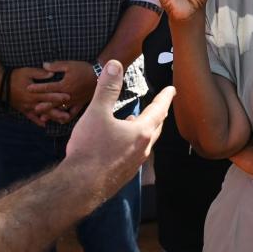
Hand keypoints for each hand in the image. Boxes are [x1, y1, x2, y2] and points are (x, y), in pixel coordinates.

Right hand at [8, 66, 70, 126]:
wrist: (0, 84)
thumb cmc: (15, 76)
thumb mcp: (28, 71)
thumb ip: (40, 73)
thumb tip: (52, 73)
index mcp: (33, 92)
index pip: (48, 94)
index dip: (58, 96)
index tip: (68, 97)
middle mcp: (31, 101)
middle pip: (47, 107)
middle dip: (58, 111)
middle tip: (69, 115)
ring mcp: (27, 107)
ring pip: (41, 114)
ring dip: (52, 117)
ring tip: (61, 121)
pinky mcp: (23, 109)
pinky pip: (31, 117)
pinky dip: (37, 121)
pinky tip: (44, 125)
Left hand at [27, 61, 97, 121]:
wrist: (100, 76)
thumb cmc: (85, 69)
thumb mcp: (70, 65)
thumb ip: (56, 66)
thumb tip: (44, 65)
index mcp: (64, 85)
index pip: (47, 87)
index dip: (37, 88)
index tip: (28, 89)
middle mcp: (67, 95)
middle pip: (52, 102)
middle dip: (42, 105)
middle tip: (33, 108)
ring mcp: (74, 101)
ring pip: (61, 110)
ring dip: (51, 114)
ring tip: (43, 118)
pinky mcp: (81, 104)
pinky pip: (73, 113)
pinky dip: (67, 117)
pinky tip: (62, 121)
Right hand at [66, 60, 173, 195]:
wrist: (80, 186)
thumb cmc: (89, 149)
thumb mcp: (97, 112)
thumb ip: (107, 88)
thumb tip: (115, 64)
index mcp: (141, 132)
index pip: (158, 109)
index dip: (165, 97)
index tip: (172, 89)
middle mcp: (142, 149)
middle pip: (155, 127)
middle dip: (158, 114)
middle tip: (159, 105)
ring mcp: (134, 164)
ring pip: (145, 143)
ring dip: (144, 130)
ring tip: (135, 121)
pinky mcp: (124, 175)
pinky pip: (134, 154)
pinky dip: (132, 144)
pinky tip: (118, 143)